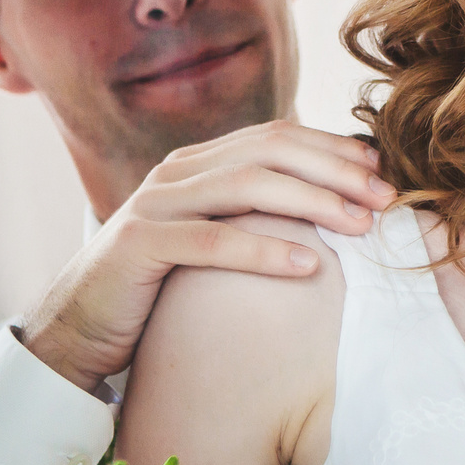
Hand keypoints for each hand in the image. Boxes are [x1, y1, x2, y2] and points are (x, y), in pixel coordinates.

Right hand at [21, 121, 391, 392]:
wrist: (77, 328)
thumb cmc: (158, 289)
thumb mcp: (210, 241)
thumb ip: (253, 216)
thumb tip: (332, 205)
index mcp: (198, 164)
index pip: (276, 136)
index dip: (333, 148)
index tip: (383, 171)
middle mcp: (176, 173)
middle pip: (269, 151)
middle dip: (335, 169)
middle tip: (386, 198)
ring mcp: (155, 205)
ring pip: (246, 185)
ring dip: (312, 201)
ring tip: (360, 225)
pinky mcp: (139, 245)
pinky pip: (212, 241)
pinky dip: (265, 250)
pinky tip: (309, 265)